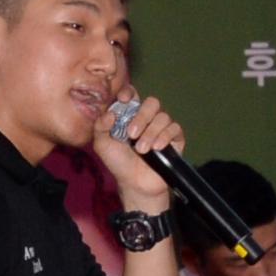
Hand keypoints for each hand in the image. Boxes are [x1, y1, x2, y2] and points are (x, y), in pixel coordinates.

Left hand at [91, 88, 177, 211]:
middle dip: (141, 116)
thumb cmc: (118, 163)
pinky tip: (156, 148)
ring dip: (150, 132)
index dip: (129, 92)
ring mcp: (162, 128)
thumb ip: (100, 126)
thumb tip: (110, 113)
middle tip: (131, 134)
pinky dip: (165, 136)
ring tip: (141, 149)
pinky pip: (175, 128)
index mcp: (129, 115)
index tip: (123, 99)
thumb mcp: (102, 144)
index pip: (133, 95)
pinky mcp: (175, 139)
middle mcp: (147, 118)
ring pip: (163, 116)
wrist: (134, 184)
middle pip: (151, 103)